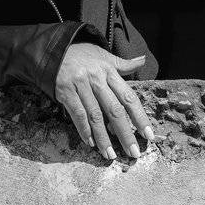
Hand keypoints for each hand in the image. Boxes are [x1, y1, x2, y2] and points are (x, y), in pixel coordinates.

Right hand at [53, 42, 154, 161]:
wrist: (55, 49)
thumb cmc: (82, 54)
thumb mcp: (104, 56)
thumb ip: (123, 64)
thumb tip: (143, 60)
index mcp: (109, 71)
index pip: (128, 97)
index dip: (140, 117)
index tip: (149, 135)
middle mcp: (96, 78)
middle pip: (114, 110)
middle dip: (125, 134)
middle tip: (133, 153)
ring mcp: (80, 85)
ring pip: (95, 116)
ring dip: (104, 138)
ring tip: (111, 155)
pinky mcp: (65, 91)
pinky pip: (77, 113)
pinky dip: (84, 130)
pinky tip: (91, 143)